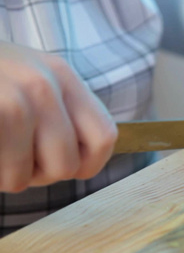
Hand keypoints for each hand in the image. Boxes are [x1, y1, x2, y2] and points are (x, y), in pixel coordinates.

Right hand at [0, 42, 116, 192]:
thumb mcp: (34, 78)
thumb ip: (63, 112)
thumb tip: (85, 163)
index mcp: (63, 76)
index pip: (105, 138)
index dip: (89, 164)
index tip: (68, 167)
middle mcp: (43, 85)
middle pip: (65, 164)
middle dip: (41, 174)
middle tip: (19, 159)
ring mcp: (12, 98)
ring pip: (23, 176)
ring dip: (6, 176)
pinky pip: (0, 172)